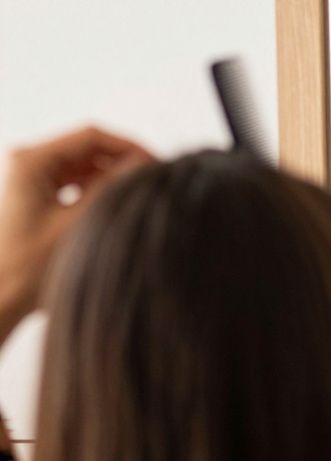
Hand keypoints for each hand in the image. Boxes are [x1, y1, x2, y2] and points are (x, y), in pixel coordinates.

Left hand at [0, 127, 151, 320]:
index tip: (157, 163)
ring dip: (112, 176)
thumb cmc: (29, 267)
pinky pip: (75, 181)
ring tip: (138, 194)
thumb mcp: (78, 223)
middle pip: (88, 148)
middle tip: (154, 180)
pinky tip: (115, 205)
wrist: (1, 297)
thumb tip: (143, 164)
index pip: (91, 136)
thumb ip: (111, 189)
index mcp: (31, 161)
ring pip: (84, 164)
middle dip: (123, 161)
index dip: (129, 146)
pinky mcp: (37, 194)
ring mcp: (31, 178)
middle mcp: (28, 162)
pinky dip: (98, 189)